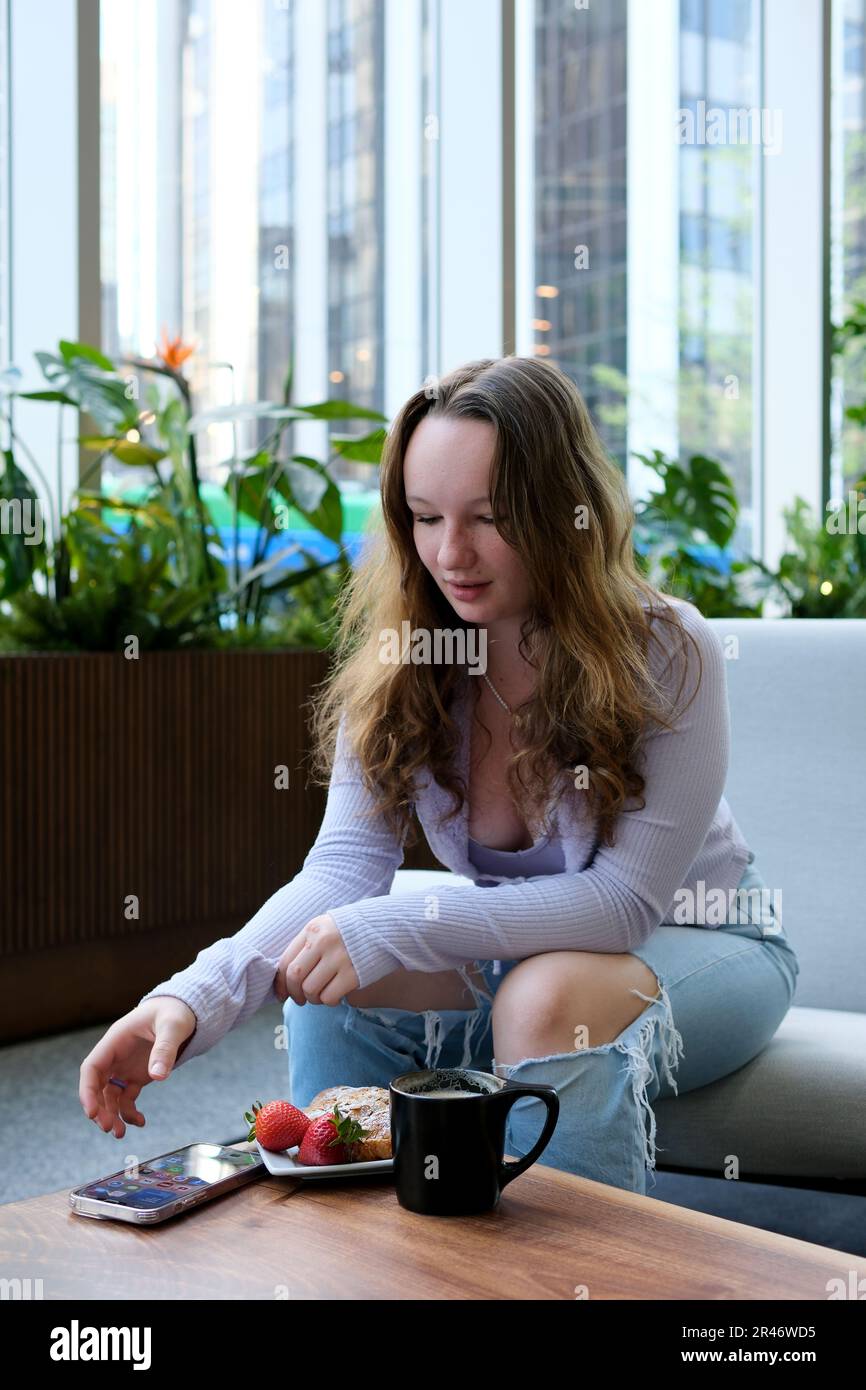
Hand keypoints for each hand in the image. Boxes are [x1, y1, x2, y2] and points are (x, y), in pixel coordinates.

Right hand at [79, 998, 196, 1139]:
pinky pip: (126, 1098)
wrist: (185, 1010)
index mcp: (116, 1040)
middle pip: (97, 1086)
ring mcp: (125, 1066)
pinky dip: (129, 1112)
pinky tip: (140, 1121)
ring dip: (112, 1115)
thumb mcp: (173, 1026)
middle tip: (109, 1128)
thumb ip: (165, 1049)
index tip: (91, 1112)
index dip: (88, 1091)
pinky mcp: (136, 1075)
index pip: (92, 1067)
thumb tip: (158, 1076)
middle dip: (99, 1109)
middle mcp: (116, 1055)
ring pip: (109, 1096)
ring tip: (120, 1134)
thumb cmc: (175, 1012)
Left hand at [273, 914, 358, 1006]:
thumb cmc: (353, 932)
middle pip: (295, 976)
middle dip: (294, 994)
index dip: (280, 982)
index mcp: (313, 929)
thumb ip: (308, 946)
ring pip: (311, 989)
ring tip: (322, 995)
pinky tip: (337, 995)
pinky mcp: (353, 974)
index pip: (285, 960)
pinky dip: (329, 1001)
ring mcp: (339, 957)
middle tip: (300, 1000)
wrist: (388, 927)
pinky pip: (329, 997)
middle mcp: (323, 942)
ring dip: (313, 999)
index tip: (282, 994)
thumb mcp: (327, 928)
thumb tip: (287, 978)